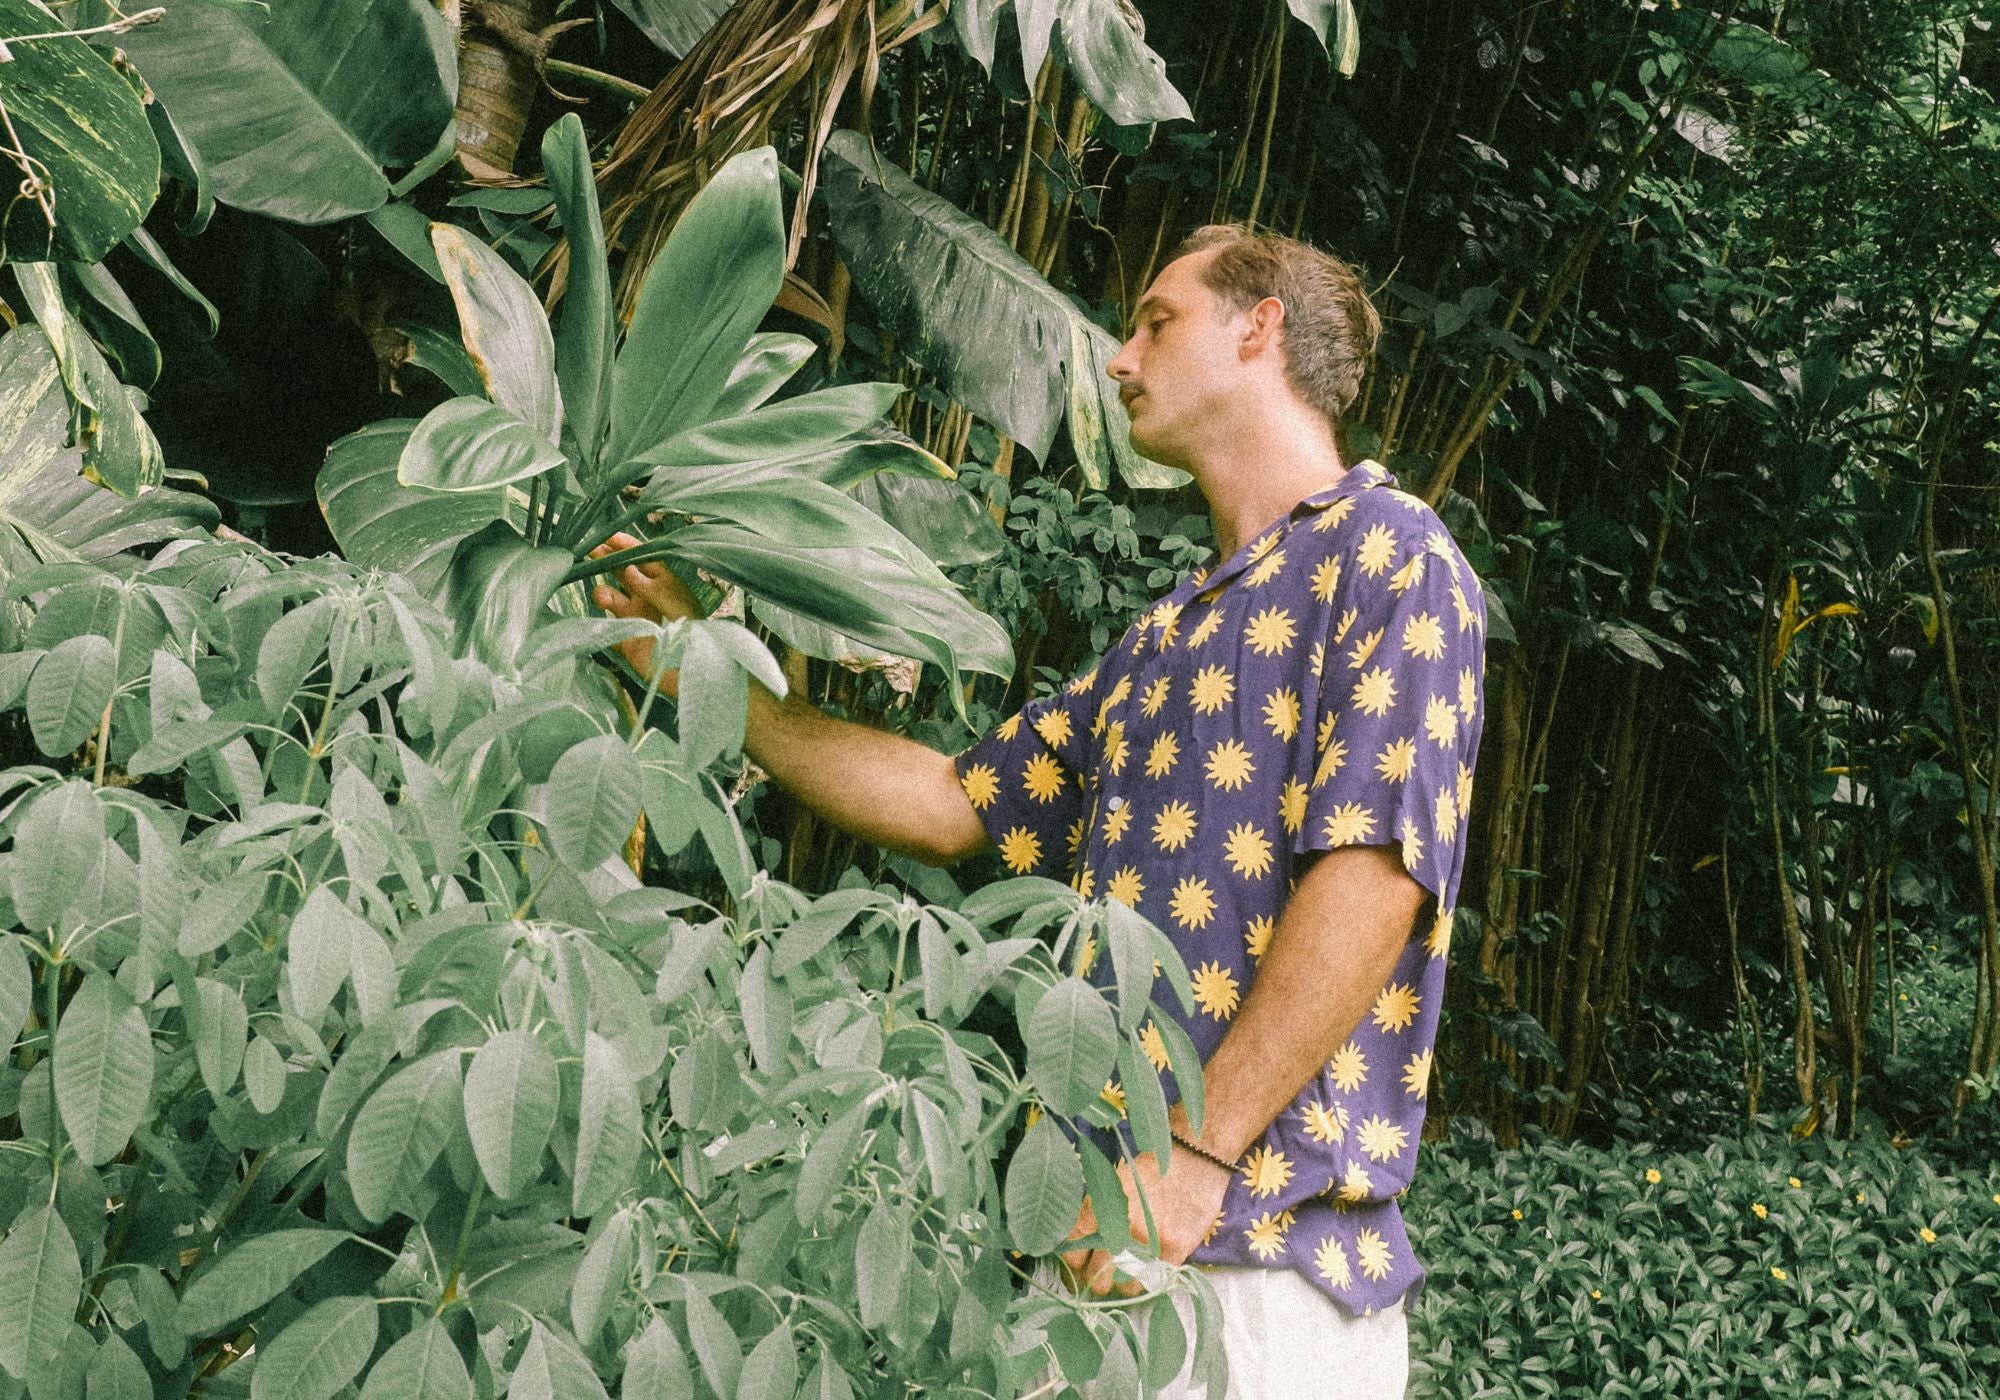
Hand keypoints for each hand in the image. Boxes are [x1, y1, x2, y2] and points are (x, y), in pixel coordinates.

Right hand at [588, 531, 701, 688]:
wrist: (689, 670)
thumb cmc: (690, 632)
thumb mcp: (673, 602)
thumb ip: (649, 586)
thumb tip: (627, 568)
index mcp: (665, 584)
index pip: (644, 559)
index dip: (627, 547)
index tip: (608, 537)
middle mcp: (649, 597)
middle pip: (623, 574)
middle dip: (608, 561)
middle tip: (591, 551)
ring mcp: (637, 617)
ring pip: (612, 597)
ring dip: (604, 593)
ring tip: (603, 596)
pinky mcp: (626, 639)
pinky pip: (607, 624)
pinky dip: (600, 620)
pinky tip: (600, 619)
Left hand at [1059, 1144, 1232, 1296]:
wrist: (1194, 1158)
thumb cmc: (1150, 1170)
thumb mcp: (1113, 1183)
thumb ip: (1094, 1214)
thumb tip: (1077, 1245)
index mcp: (1099, 1209)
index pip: (1072, 1254)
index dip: (1075, 1265)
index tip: (1081, 1267)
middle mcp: (1120, 1228)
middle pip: (1097, 1279)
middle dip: (1100, 1278)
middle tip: (1106, 1271)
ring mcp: (1148, 1242)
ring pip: (1127, 1288)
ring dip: (1127, 1283)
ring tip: (1131, 1270)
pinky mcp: (1175, 1250)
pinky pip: (1155, 1281)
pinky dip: (1152, 1276)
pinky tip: (1152, 1264)